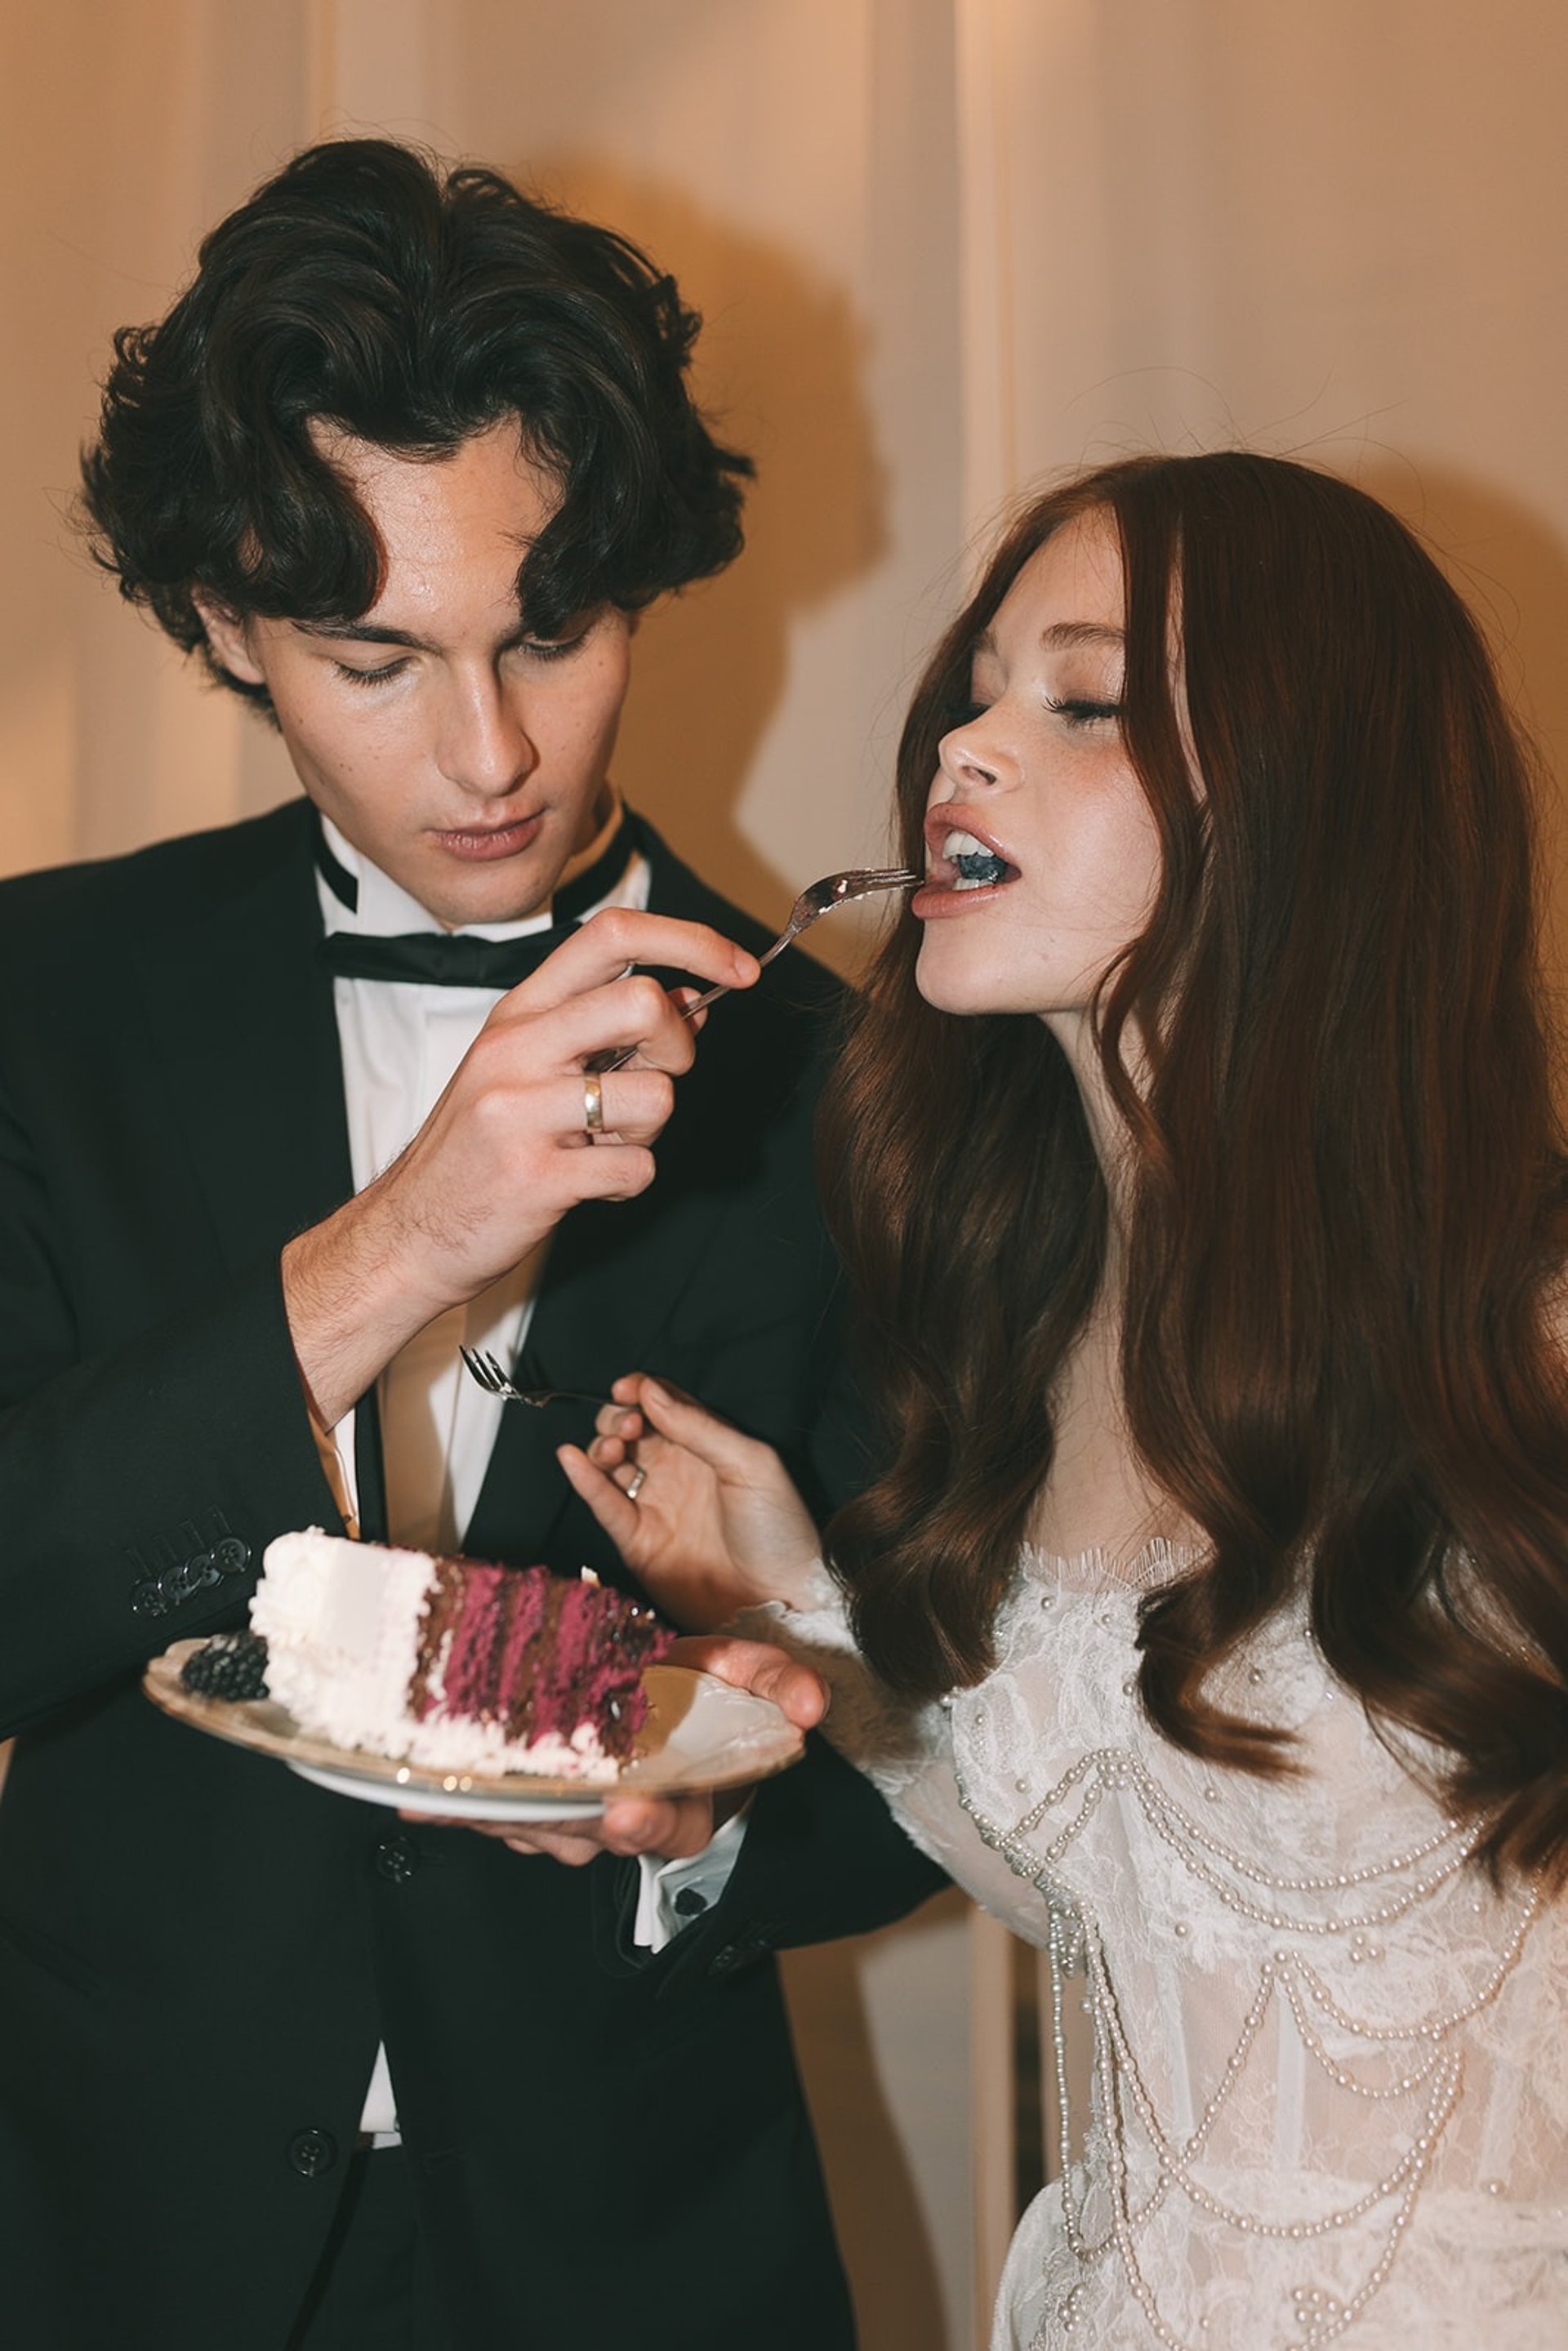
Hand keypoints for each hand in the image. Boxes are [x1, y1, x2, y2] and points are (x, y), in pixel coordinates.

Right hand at [284, 910, 757, 1423]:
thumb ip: (595, 1027)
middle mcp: (516, 1048)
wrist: (407, 1233)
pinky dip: (630, 1181)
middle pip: (643, 1002)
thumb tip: (685, 998)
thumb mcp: (521, 1066)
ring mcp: (521, 1111)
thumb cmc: (474, 1148)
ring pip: (654, 1095)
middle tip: (651, 1082)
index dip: (692, 942)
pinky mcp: (535, 1176)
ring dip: (651, 1129)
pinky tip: (592, 1182)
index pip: (612, 934)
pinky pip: (636, 1167)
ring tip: (605, 1143)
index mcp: (519, 1012)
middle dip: (677, 1048)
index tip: (739, 968)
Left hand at [411, 1631, 826, 1861]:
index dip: (650, 1822)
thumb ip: (776, 1682)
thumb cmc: (702, 1699)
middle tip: (516, 1796)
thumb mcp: (746, 1678)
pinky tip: (420, 1791)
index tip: (629, 1806)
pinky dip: (458, 1805)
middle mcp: (624, 1820)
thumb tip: (811, 1702)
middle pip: (584, 1835)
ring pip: (531, 1830)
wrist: (663, 1704)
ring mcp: (573, 1819)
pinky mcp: (529, 1805)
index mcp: (684, 1800)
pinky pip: (492, 1815)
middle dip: (549, 1819)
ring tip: (458, 1788)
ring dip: (494, 1813)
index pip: (673, 1827)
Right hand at [557, 1374, 821, 1629]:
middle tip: (627, 1424)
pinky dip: (584, 1480)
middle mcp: (678, 1471)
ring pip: (612, 1462)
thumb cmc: (779, 1532)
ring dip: (602, 1445)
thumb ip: (700, 1427)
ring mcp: (656, 1504)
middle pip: (631, 1428)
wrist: (778, 1600)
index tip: (627, 1388)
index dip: (641, 1391)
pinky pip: (604, 1504)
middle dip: (618, 1417)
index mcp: (709, 1446)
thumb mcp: (751, 1464)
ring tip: (612, 1448)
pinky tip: (573, 1458)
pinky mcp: (638, 1540)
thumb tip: (651, 1392)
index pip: (664, 1405)